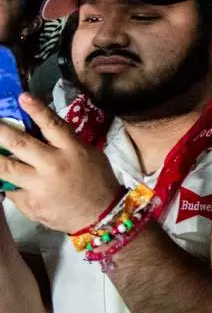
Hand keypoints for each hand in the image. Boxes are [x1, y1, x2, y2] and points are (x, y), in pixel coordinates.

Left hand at [0, 94, 122, 232]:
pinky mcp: (30, 204)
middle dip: (0, 131)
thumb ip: (65, 143)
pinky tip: (4, 177)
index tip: (22, 97)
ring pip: (5, 167)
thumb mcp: (90, 155)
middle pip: (20, 144)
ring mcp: (39, 186)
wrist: (101, 216)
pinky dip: (6, 182)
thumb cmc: (97, 180)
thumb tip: (36, 131)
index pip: (52, 125)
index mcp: (73, 150)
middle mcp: (54, 166)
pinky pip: (11, 189)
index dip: (36, 110)